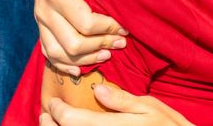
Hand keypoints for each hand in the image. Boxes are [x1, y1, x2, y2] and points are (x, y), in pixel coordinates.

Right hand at [31, 0, 124, 74]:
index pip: (85, 23)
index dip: (108, 29)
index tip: (125, 26)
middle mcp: (46, 11)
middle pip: (73, 44)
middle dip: (101, 46)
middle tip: (122, 42)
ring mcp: (41, 20)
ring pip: (59, 53)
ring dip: (85, 59)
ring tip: (108, 55)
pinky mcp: (41, 24)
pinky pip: (48, 53)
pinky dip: (64, 65)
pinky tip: (81, 69)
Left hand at [40, 84, 193, 124]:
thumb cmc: (167, 125)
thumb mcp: (150, 106)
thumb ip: (122, 100)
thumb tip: (98, 90)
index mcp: (112, 125)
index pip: (71, 119)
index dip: (56, 110)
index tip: (52, 102)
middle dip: (49, 125)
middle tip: (45, 114)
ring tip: (53, 124)